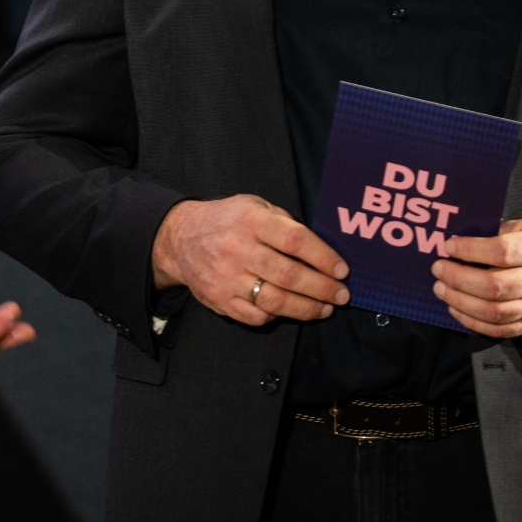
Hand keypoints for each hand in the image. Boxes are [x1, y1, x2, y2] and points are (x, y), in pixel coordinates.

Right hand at [151, 196, 349, 326]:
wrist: (180, 238)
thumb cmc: (225, 220)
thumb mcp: (253, 205)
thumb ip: (283, 222)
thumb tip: (318, 249)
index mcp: (249, 220)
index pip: (294, 240)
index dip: (323, 257)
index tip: (342, 270)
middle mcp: (237, 248)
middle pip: (289, 275)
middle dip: (322, 288)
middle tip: (342, 294)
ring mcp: (227, 277)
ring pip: (275, 301)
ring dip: (307, 308)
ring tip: (325, 308)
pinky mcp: (219, 299)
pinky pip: (256, 316)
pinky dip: (278, 317)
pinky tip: (291, 310)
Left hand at [432, 218, 521, 336]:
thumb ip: (499, 233)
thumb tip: (460, 242)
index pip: (501, 252)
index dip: (471, 250)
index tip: (449, 246)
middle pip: (494, 287)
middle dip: (458, 278)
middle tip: (437, 268)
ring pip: (495, 312)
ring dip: (460, 302)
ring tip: (440, 289)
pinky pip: (502, 330)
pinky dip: (474, 323)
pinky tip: (456, 309)